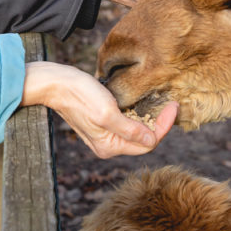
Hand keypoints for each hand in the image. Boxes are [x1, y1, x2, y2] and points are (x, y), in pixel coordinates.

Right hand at [20, 61, 177, 158]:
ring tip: (160, 103)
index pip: (148, 143)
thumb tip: (152, 141)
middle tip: (171, 104)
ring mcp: (105, 136)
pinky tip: (143, 104)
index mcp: (110, 147)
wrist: (56, 84)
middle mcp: (108, 146)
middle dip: (159, 124)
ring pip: (136, 132)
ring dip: (149, 120)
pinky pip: (127, 125)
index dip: (164, 126)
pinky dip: (137, 116)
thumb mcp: (108, 112)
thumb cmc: (80, 95)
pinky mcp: (102, 124)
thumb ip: (130, 130)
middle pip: (143, 140)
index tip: (174, 107)